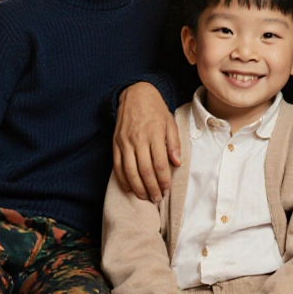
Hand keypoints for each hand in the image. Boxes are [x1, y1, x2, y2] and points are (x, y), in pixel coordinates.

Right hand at [113, 81, 180, 202]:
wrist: (135, 94)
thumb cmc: (156, 110)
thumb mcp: (170, 122)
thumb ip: (174, 143)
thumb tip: (177, 163)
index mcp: (154, 134)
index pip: (159, 163)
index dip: (163, 179)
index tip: (167, 190)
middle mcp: (138, 139)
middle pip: (144, 170)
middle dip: (151, 188)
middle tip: (157, 199)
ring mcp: (125, 142)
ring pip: (130, 171)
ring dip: (138, 187)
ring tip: (145, 197)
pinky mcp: (115, 144)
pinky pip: (117, 166)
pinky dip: (123, 179)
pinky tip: (130, 188)